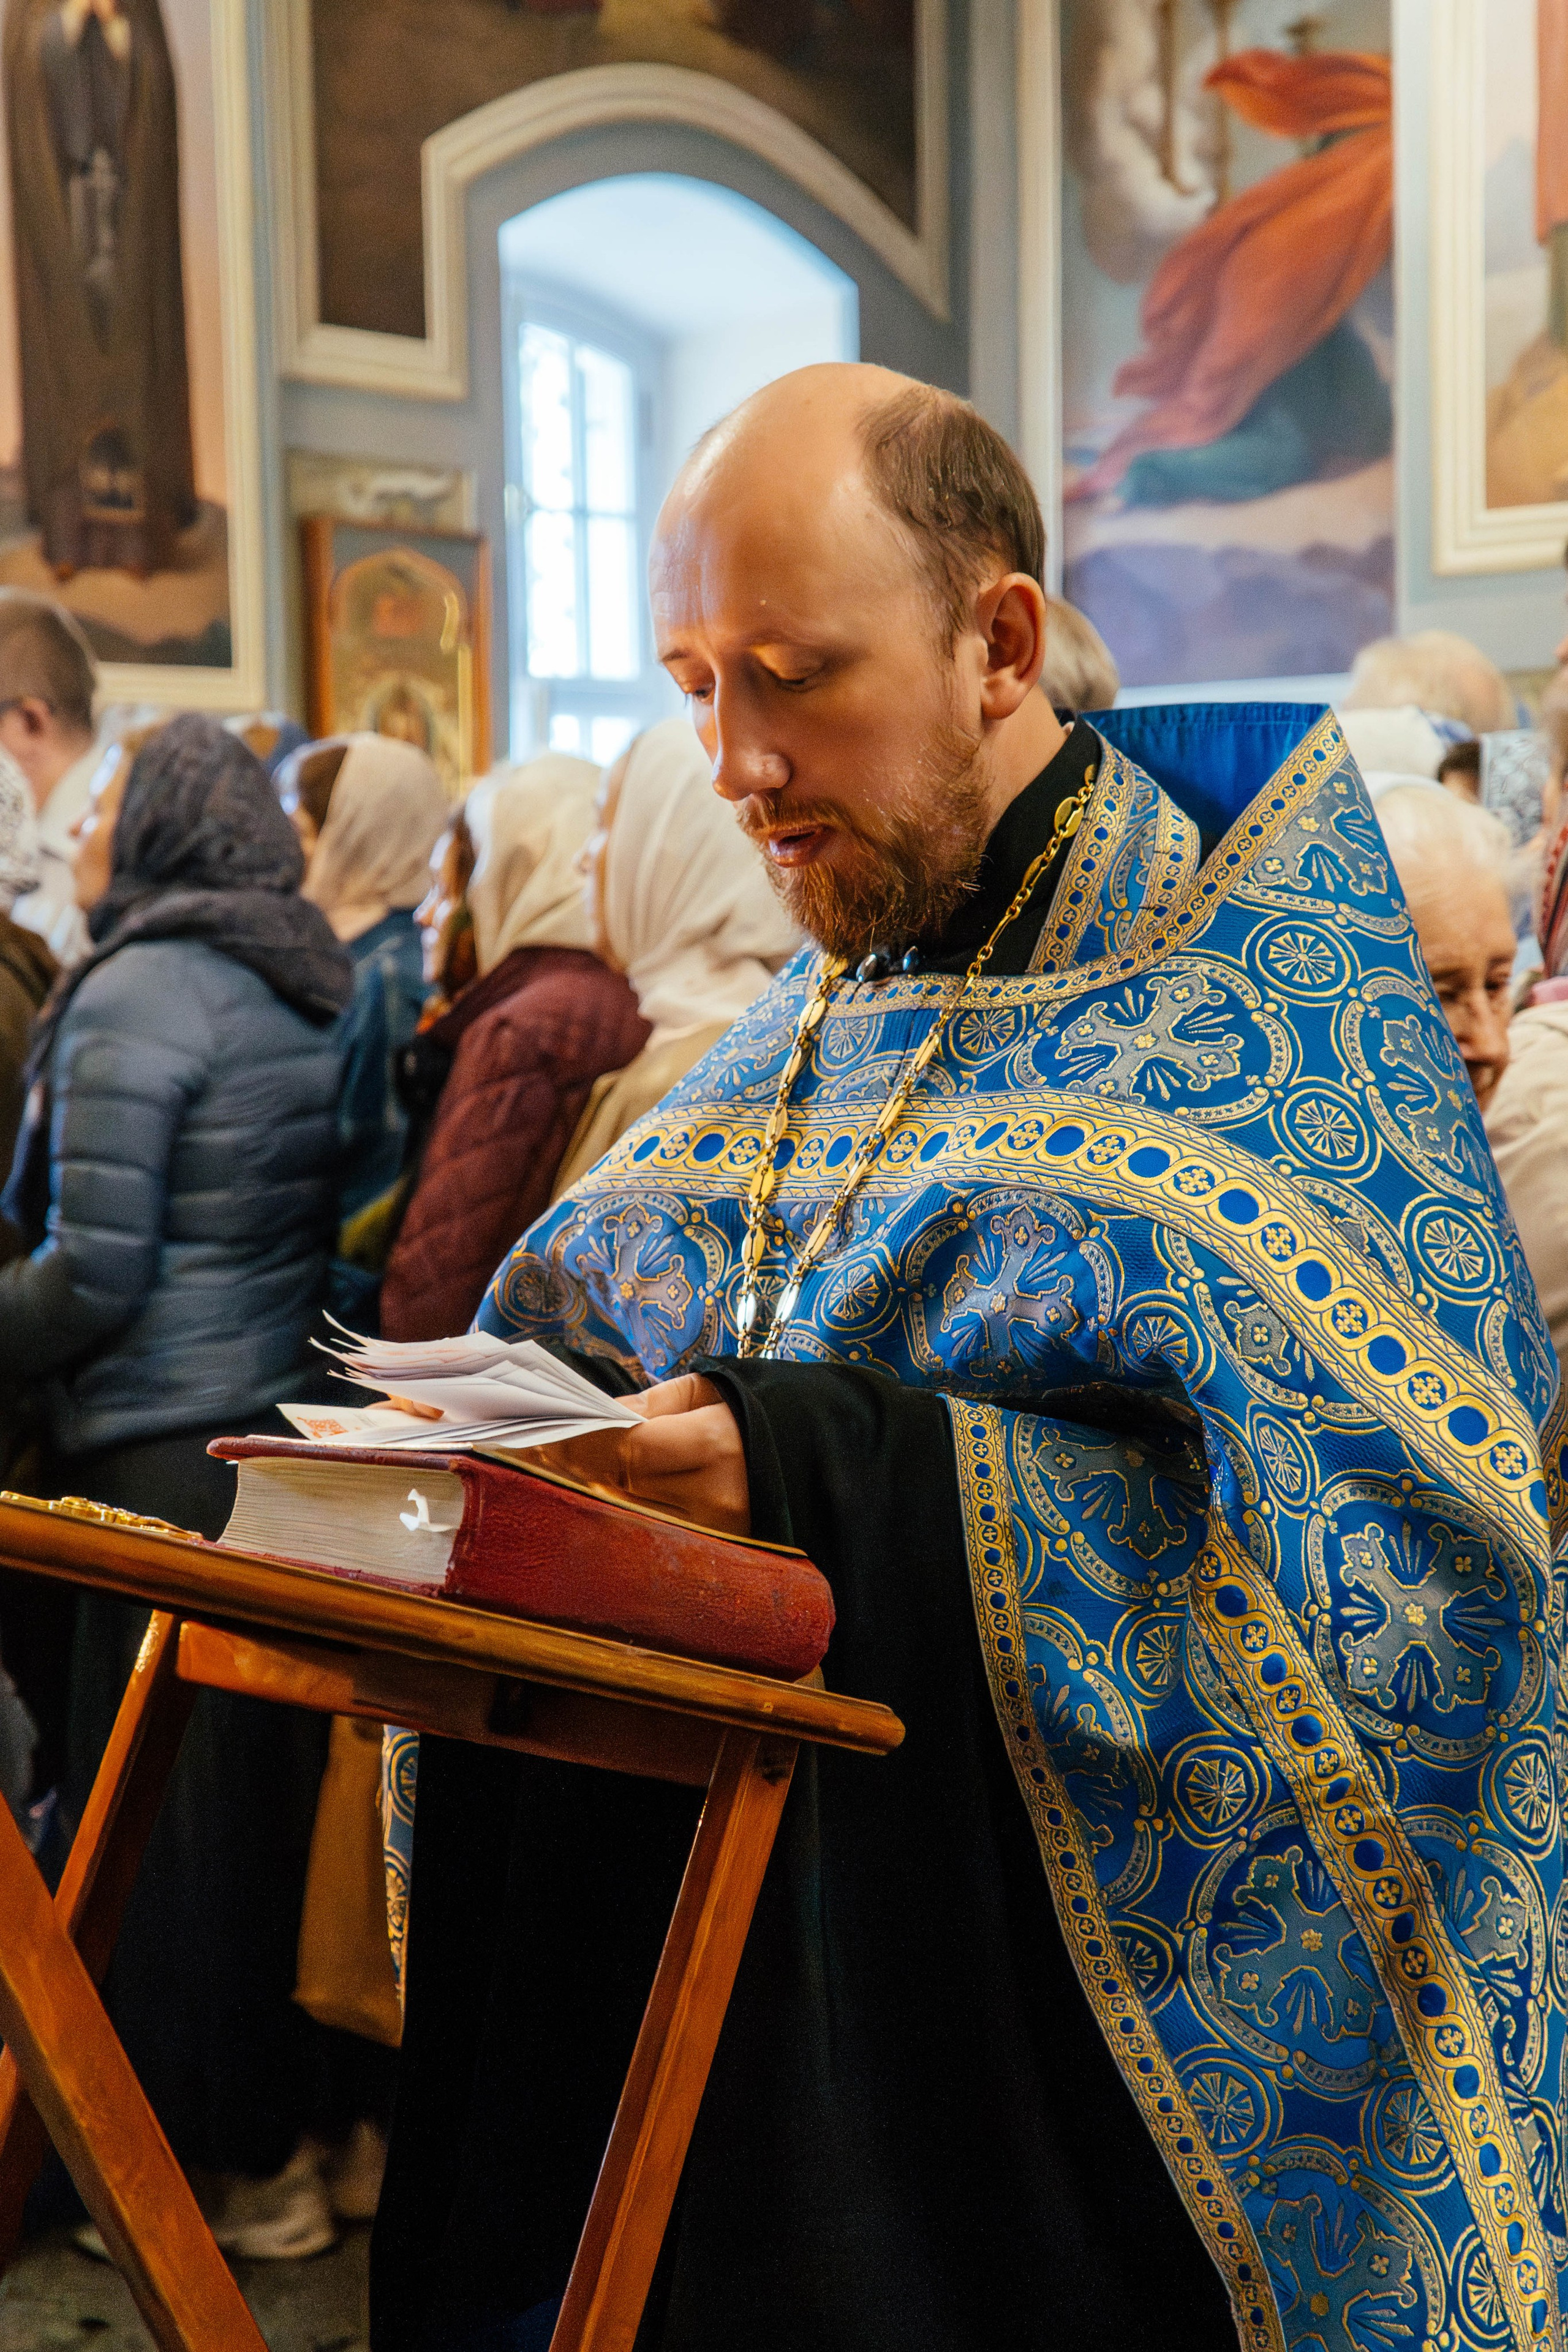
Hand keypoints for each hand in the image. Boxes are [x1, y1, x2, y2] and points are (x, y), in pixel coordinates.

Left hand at [525, 1374, 750, 1538]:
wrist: (815, 1459)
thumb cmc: (754, 1416)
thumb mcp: (706, 1391)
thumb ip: (647, 1402)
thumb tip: (590, 1417)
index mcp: (716, 1445)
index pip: (626, 1450)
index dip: (576, 1445)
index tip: (536, 1437)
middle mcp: (715, 1499)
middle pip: (618, 1489)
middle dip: (568, 1473)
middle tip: (524, 1457)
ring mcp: (716, 1538)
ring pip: (627, 1522)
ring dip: (583, 1501)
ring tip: (544, 1479)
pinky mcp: (714, 1559)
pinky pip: (648, 1541)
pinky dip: (613, 1522)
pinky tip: (583, 1506)